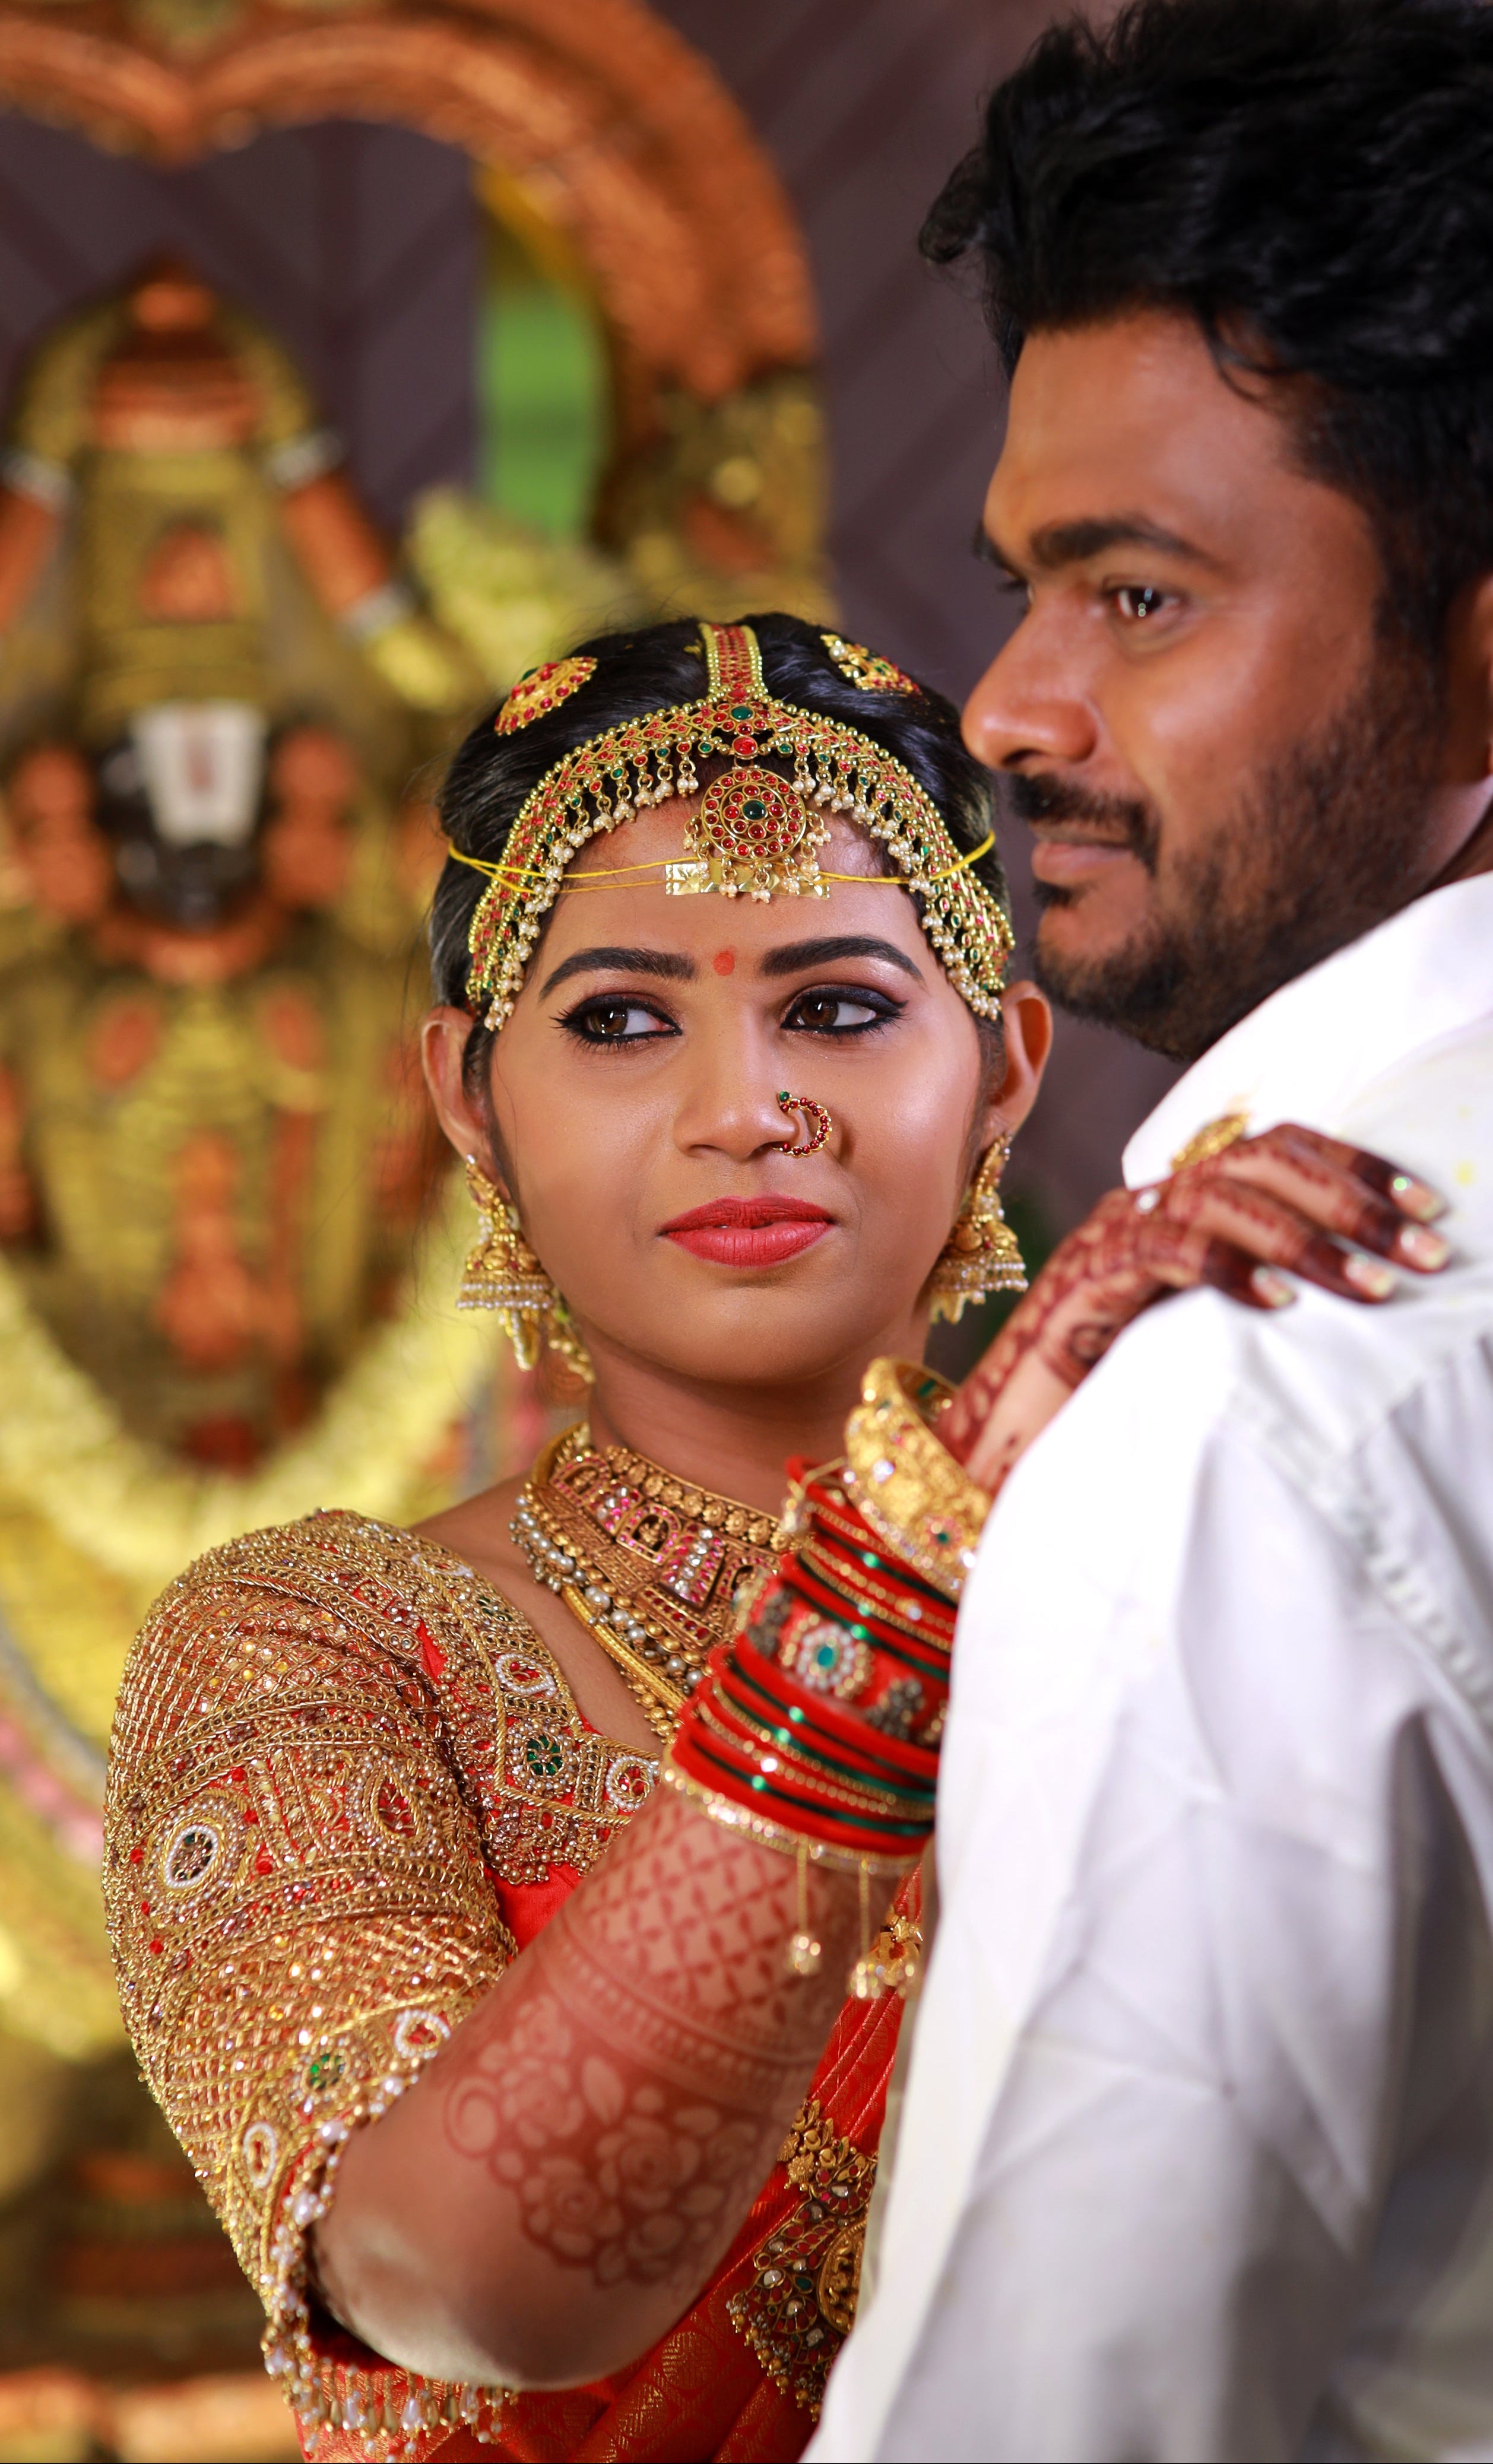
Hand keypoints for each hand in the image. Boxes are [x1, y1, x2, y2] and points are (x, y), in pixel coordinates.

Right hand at [944, 1124, 1449, 1494]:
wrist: (1000, 1449)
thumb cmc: (1107, 1403)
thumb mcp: (1205, 1338)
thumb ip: (1258, 1299)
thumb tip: (1366, 1295)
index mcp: (1180, 1207)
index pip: (1276, 1149)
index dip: (1356, 1167)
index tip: (1428, 1208)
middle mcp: (1146, 1204)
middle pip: (1260, 1159)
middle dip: (1353, 1198)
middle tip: (1425, 1250)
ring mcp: (1112, 1236)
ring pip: (1221, 1195)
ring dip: (1309, 1237)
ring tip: (1373, 1286)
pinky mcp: (1085, 1278)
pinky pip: (1165, 1247)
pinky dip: (1227, 1264)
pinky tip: (1276, 1301)